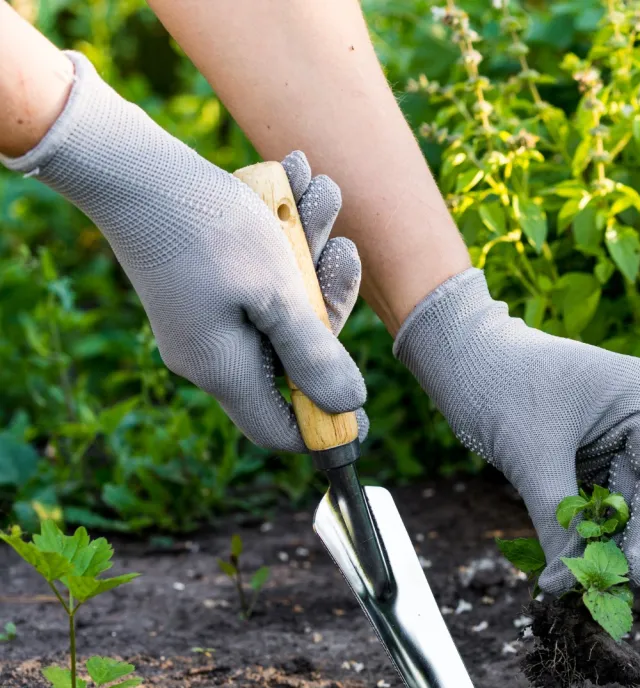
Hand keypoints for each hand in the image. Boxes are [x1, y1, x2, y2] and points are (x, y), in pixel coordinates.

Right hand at [0, 52, 364, 451]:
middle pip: (296, 353)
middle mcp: (213, 350)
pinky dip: (286, 229)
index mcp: (225, 370)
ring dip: (315, 244)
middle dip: (329, 295)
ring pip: (286, 296)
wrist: (131, 162)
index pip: (280, 429)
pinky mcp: (205, 278)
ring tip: (321, 189)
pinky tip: (296, 177)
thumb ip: (315, 354)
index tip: (364, 405)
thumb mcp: (278, 295)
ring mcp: (207, 313)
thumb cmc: (209, 229)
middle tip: (343, 246)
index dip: (327, 422)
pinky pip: (262, 267)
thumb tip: (349, 406)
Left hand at [394, 268, 639, 594]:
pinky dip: (580, 532)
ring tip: (576, 582)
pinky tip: (566, 562)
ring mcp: (616, 436)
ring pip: (619, 505)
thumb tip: (564, 584)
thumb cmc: (497, 384)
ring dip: (598, 543)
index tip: (630, 575)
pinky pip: (595, 503)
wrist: (459, 358)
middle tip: (598, 589)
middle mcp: (639, 417)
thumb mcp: (533, 455)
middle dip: (620, 542)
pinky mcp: (590, 454)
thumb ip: (557, 520)